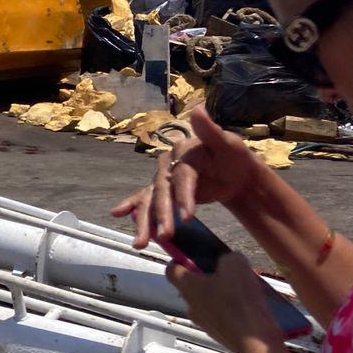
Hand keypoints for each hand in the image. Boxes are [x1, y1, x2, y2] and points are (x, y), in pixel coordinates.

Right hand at [111, 107, 263, 248]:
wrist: (236, 172)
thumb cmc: (234, 158)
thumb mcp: (228, 144)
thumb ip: (211, 130)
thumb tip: (197, 108)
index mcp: (182, 152)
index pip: (181, 177)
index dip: (184, 197)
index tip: (188, 218)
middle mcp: (168, 164)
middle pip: (162, 191)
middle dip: (162, 215)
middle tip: (166, 236)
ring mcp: (164, 177)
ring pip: (151, 199)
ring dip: (145, 222)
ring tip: (140, 243)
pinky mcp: (164, 190)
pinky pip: (145, 199)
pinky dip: (132, 207)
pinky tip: (117, 213)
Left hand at [168, 253, 291, 352]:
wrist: (253, 341)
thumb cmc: (238, 301)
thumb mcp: (236, 264)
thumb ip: (228, 258)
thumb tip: (229, 261)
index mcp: (186, 285)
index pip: (172, 269)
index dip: (181, 259)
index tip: (194, 256)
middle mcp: (190, 304)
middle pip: (192, 285)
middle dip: (208, 277)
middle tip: (226, 272)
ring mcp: (204, 322)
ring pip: (208, 302)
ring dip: (222, 294)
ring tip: (243, 290)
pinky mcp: (219, 333)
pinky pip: (222, 316)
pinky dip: (232, 310)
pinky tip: (250, 307)